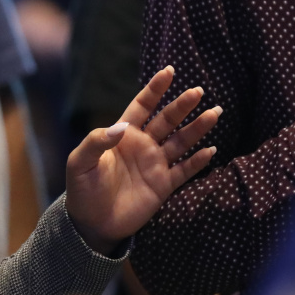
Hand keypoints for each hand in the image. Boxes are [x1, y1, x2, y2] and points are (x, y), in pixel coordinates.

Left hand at [65, 66, 218, 253]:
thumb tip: (121, 127)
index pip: (142, 106)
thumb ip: (96, 142)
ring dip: (197, 128)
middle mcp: (143, 145)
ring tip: (214, 113)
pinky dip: (198, 161)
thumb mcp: (80, 162)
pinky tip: (210, 150)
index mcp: (123, 135)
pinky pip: (184, 170)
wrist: (91, 222)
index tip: (169, 72)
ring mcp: (155, 164)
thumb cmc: (82, 189)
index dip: (155, 89)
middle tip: (199, 91)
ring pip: (180, 142)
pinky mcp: (163, 185)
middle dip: (182, 106)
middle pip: (166, 120)